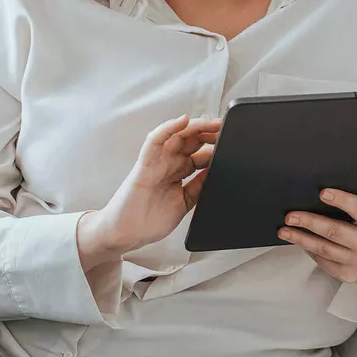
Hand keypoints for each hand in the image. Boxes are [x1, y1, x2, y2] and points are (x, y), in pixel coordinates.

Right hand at [78, 114, 220, 260]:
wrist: (125, 235)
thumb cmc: (148, 221)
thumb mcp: (184, 202)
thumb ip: (198, 187)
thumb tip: (216, 172)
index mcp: (177, 172)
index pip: (199, 152)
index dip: (215, 145)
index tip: (231, 141)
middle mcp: (168, 164)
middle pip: (191, 140)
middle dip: (209, 133)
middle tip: (225, 129)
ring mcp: (157, 162)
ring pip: (177, 135)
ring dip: (195, 127)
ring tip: (212, 123)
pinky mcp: (144, 164)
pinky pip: (155, 141)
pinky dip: (168, 128)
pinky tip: (183, 121)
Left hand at [278, 177, 356, 282]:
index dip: (340, 200)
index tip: (321, 193)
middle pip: (335, 231)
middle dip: (310, 222)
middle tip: (290, 216)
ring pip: (325, 249)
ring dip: (302, 239)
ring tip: (284, 230)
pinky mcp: (348, 274)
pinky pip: (324, 262)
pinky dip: (309, 251)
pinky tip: (298, 240)